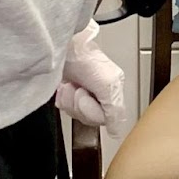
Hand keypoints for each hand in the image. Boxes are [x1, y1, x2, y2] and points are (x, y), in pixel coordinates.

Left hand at [55, 20, 126, 136]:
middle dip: (79, 105)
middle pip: (89, 117)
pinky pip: (65, 106)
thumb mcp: (108, 84)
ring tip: (70, 85)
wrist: (64, 47)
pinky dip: (62, 98)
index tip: (86, 97)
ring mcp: (83, 93)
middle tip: (78, 90)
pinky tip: (63, 87)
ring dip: (69, 100)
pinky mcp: (69, 92)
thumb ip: (115, 109)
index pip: (104, 119)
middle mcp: (99, 94)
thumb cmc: (84, 57)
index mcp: (113, 92)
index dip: (92, 112)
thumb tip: (116, 130)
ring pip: (76, 113)